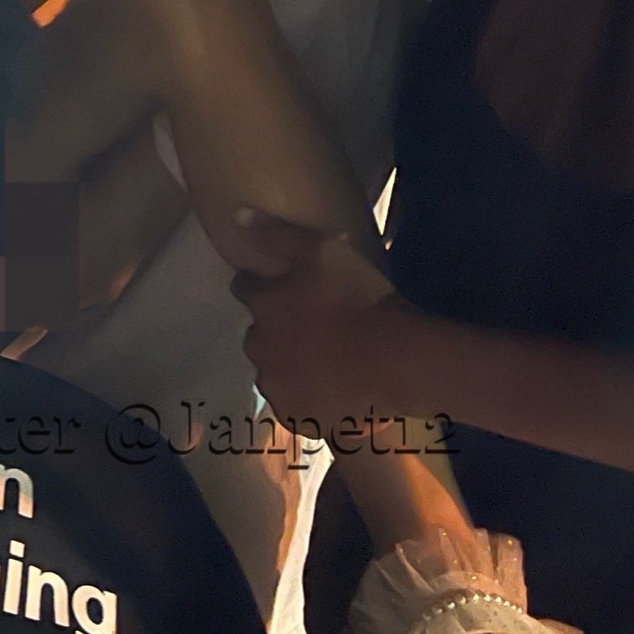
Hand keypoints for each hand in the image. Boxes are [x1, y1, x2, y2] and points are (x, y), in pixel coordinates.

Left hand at [231, 213, 405, 429]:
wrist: (397, 362)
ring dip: (289, 364)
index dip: (264, 286)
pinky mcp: (296, 416)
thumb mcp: (323, 250)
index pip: (246, 288)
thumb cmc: (361, 299)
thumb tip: (236, 217)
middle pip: (258, 332)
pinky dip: (306, 396)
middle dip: (276, 328)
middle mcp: (259, 345)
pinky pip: (293, 403)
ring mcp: (276, 385)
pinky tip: (331, 388)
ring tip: (326, 360)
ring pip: (274, 370)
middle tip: (312, 326)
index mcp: (262, 303)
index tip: (284, 288)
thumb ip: (276, 234)